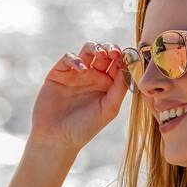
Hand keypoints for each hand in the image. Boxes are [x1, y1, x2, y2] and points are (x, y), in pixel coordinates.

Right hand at [29, 41, 129, 156]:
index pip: (118, 64)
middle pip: (104, 53)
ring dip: (95, 47)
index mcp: (107, 85)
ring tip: (100, 54)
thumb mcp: (108, 109)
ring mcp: (75, 73)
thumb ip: (119, 89)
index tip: (127, 56)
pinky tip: (81, 69)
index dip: (123, 57)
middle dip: (110, 49)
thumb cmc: (84, 128)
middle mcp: (92, 77)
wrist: (56, 138)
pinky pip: (68, 58)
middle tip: (113, 53)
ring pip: (87, 50)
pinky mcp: (59, 73)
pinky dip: (75, 59)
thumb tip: (129, 68)